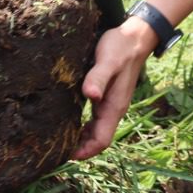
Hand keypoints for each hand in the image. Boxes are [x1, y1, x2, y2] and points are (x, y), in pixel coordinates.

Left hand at [74, 20, 156, 159]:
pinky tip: (70, 121)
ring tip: (60, 140)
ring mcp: (111, 103)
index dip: (86, 151)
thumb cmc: (120, 47)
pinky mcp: (107, 95)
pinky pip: (95, 118)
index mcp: (114, 106)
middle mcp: (113, 109)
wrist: (135, 37)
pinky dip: (84, 125)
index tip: (67, 156)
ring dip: (81, 138)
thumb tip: (90, 96)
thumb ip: (98, 78)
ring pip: (96, 129)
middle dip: (81, 148)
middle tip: (57, 151)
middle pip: (98, 138)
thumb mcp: (108, 61)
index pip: (102, 140)